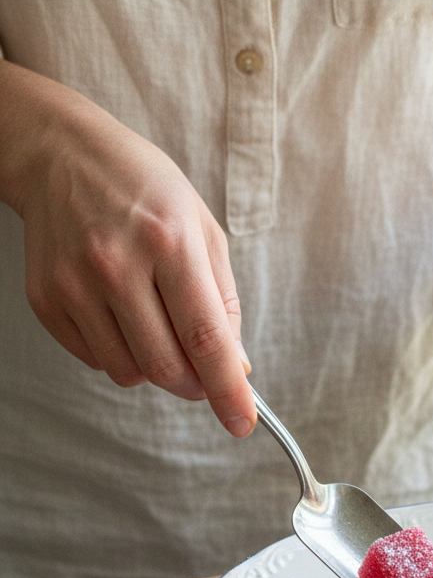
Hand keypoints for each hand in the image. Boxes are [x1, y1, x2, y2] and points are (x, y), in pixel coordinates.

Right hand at [0, 62, 254, 435]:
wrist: (61, 155)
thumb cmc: (144, 189)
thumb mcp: (202, 229)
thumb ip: (224, 302)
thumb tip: (237, 367)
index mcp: (169, 241)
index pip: (205, 337)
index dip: (227, 389)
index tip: (241, 421)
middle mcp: (118, 263)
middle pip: (166, 366)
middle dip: (193, 384)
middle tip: (201, 371)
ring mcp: (76, 283)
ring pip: (128, 373)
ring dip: (153, 367)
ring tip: (154, 323)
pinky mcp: (46, 299)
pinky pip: (94, 360)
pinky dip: (118, 352)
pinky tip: (119, 311)